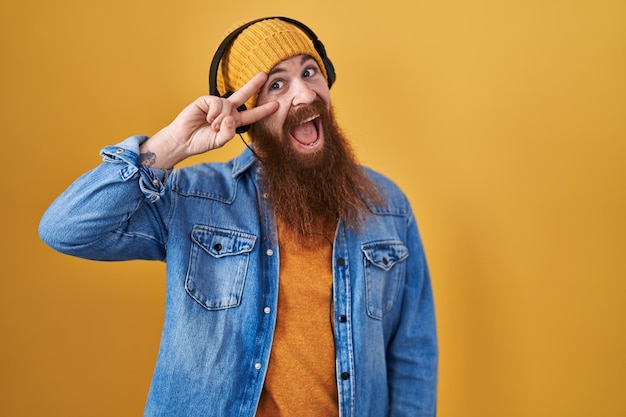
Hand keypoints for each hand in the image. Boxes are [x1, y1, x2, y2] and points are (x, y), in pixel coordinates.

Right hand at [142, 72, 277, 167]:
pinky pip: (216, 104)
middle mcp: (227, 110)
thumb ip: (228, 133)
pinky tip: (205, 118)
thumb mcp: (219, 141)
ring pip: (227, 106)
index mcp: (233, 121)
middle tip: (265, 75)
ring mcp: (216, 105)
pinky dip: (213, 114)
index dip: (264, 110)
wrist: (183, 140)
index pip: (251, 115)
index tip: (276, 105)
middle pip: (243, 95)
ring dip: (219, 119)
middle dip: (253, 84)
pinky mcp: (205, 100)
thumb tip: (230, 117)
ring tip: (210, 125)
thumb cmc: (201, 141)